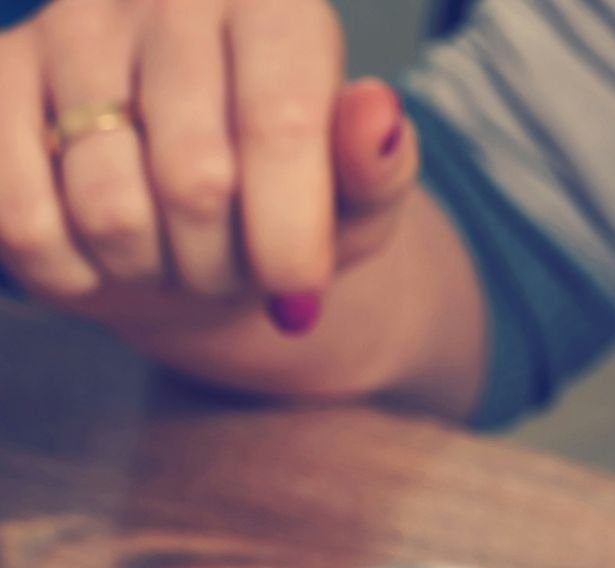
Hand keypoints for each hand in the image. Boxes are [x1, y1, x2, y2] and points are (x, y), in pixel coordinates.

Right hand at [0, 0, 417, 335]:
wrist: (190, 218)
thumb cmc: (287, 202)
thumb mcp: (358, 200)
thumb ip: (377, 167)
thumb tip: (377, 114)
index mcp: (275, 7)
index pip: (278, 125)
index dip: (289, 232)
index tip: (299, 291)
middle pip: (195, 179)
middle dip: (223, 263)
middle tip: (233, 267)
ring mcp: (72, 28)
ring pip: (109, 209)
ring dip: (152, 269)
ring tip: (174, 252)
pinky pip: (23, 217)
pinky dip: (73, 270)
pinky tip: (103, 254)